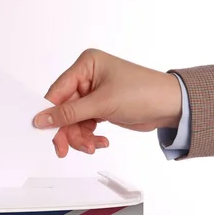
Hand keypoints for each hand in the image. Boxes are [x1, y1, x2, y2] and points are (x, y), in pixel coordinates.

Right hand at [34, 48, 181, 156]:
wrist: (172, 106)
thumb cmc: (144, 92)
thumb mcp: (102, 103)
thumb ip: (69, 113)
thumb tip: (41, 119)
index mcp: (86, 65)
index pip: (58, 91)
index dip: (50, 112)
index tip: (42, 131)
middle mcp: (87, 77)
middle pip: (64, 110)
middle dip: (68, 130)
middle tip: (64, 149)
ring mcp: (93, 94)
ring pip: (73, 121)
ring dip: (80, 137)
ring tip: (92, 146)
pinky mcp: (99, 108)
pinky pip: (84, 126)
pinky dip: (89, 137)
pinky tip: (100, 142)